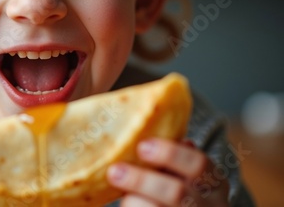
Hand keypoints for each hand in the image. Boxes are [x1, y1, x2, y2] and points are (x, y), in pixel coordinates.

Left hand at [107, 138, 228, 206]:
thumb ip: (174, 157)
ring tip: (122, 195)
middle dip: (142, 181)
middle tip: (115, 171)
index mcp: (214, 183)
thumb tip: (153, 130)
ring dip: (135, 202)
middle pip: (176, 193)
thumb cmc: (181, 191)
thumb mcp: (187, 175)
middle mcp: (211, 206)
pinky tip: (127, 204)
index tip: (141, 146)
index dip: (170, 154)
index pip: (198, 164)